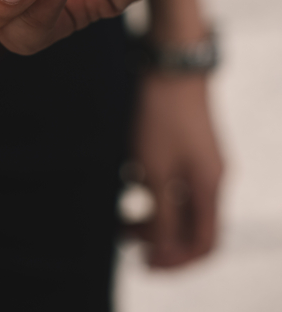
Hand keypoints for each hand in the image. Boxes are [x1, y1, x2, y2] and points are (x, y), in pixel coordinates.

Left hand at [131, 72, 223, 267]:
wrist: (169, 63)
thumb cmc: (160, 116)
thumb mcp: (154, 171)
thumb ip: (160, 214)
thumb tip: (161, 250)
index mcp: (209, 188)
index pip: (204, 243)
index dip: (177, 261)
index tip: (146, 265)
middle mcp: (210, 176)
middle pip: (191, 225)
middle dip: (159, 240)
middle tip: (123, 240)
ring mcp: (199, 159)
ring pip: (178, 203)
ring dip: (151, 215)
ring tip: (118, 217)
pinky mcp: (185, 143)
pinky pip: (171, 180)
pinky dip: (150, 191)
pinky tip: (124, 184)